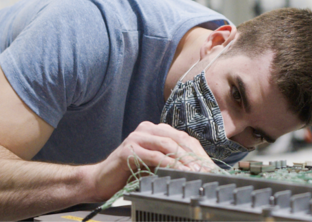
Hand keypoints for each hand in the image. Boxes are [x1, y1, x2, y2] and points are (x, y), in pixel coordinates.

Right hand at [86, 122, 217, 201]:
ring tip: (195, 172)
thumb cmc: (129, 174)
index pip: (183, 138)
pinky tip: (177, 172)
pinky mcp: (129, 150)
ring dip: (184, 160)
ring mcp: (137, 138)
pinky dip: (168, 164)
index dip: (198, 152)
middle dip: (195, 156)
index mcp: (155, 130)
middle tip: (206, 170)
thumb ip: (172, 161)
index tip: (210, 167)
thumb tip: (198, 169)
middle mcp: (147, 130)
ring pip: (168, 145)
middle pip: (178, 139)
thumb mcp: (156, 165)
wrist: (101, 181)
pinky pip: (154, 156)